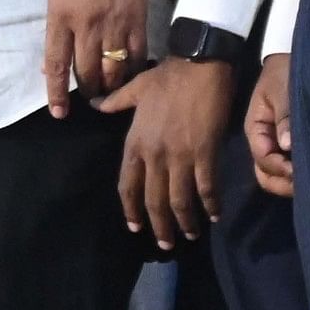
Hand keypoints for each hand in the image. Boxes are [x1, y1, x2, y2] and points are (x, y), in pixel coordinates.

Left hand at [42, 0, 148, 113]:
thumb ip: (55, 31)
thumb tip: (51, 65)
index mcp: (60, 18)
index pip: (56, 64)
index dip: (57, 93)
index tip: (59, 112)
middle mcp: (86, 26)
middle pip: (86, 72)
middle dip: (87, 91)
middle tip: (90, 97)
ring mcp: (114, 24)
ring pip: (112, 70)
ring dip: (110, 86)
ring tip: (109, 92)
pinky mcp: (137, 20)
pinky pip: (135, 56)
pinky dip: (132, 71)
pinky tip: (130, 77)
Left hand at [99, 57, 238, 247]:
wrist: (199, 65)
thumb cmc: (167, 76)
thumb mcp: (135, 89)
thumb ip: (115, 103)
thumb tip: (95, 106)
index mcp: (136, 141)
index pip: (127, 184)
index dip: (131, 209)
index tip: (135, 226)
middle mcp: (155, 154)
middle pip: (153, 199)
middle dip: (158, 225)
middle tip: (163, 244)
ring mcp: (180, 155)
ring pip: (179, 199)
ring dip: (184, 221)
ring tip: (189, 236)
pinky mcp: (205, 152)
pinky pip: (206, 186)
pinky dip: (210, 204)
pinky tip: (214, 216)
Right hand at [245, 55, 294, 196]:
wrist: (290, 61)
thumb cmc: (284, 73)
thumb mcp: (282, 90)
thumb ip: (284, 116)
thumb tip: (287, 145)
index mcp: (256, 129)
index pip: (263, 158)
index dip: (281, 168)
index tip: (302, 169)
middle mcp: (263, 142)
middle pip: (266, 175)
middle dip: (284, 183)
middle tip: (309, 184)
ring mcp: (275, 146)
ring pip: (276, 176)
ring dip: (291, 182)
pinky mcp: (289, 145)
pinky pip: (289, 167)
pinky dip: (299, 174)